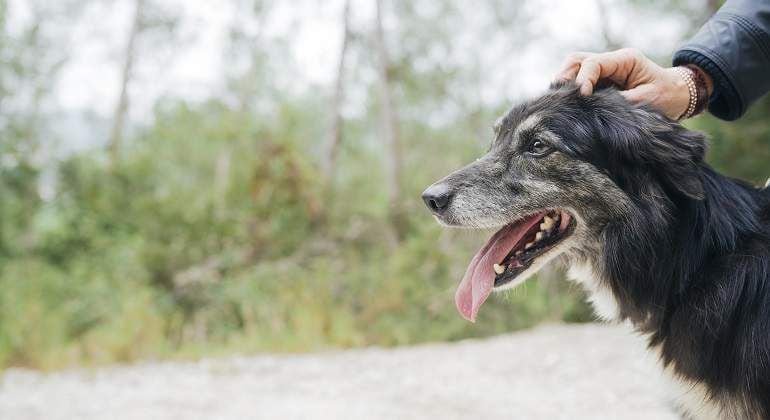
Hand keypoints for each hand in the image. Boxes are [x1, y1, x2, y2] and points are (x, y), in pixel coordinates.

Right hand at [554, 48, 711, 119]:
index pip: (592, 63)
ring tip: (563, 102)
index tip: (580, 98)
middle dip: (566, 78)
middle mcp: (611, 61)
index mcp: (625, 59)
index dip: (582, 80)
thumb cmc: (667, 98)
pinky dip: (570, 90)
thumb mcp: (645, 100)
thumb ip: (618, 102)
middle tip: (562, 99)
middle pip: (577, 60)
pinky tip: (569, 103)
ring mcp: (605, 70)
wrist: (679, 97)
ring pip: (574, 68)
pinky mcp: (601, 82)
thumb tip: (591, 106)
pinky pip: (579, 80)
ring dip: (565, 83)